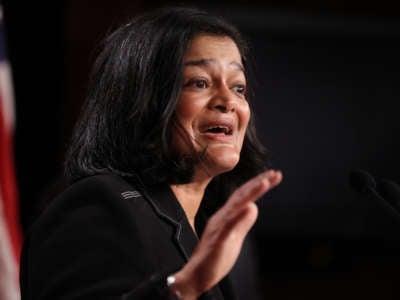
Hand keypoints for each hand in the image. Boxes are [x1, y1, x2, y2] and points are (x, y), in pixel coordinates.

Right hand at [172, 170, 282, 298]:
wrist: (196, 276)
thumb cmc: (214, 258)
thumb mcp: (234, 238)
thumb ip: (243, 222)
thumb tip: (254, 207)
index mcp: (226, 216)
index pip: (243, 196)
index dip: (258, 185)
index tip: (274, 176)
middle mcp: (222, 217)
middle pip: (241, 196)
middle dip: (258, 183)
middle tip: (275, 173)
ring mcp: (219, 228)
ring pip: (236, 206)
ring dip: (251, 193)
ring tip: (265, 182)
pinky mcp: (217, 241)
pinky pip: (228, 227)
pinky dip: (238, 216)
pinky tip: (249, 207)